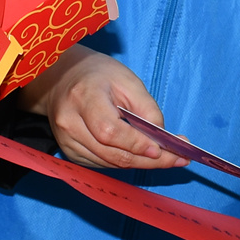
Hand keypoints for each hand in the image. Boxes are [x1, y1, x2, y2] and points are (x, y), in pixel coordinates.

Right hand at [19, 44, 187, 170]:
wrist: (63, 78)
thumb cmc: (99, 75)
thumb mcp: (128, 81)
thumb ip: (146, 109)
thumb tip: (162, 138)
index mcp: (83, 98)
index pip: (110, 131)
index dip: (136, 144)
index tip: (162, 150)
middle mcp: (69, 123)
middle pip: (111, 153)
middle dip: (147, 160)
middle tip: (176, 160)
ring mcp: (66, 141)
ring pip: (108, 163)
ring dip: (139, 164)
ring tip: (167, 160)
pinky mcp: (69, 151)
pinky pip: (102, 164)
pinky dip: (124, 162)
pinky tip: (142, 157)